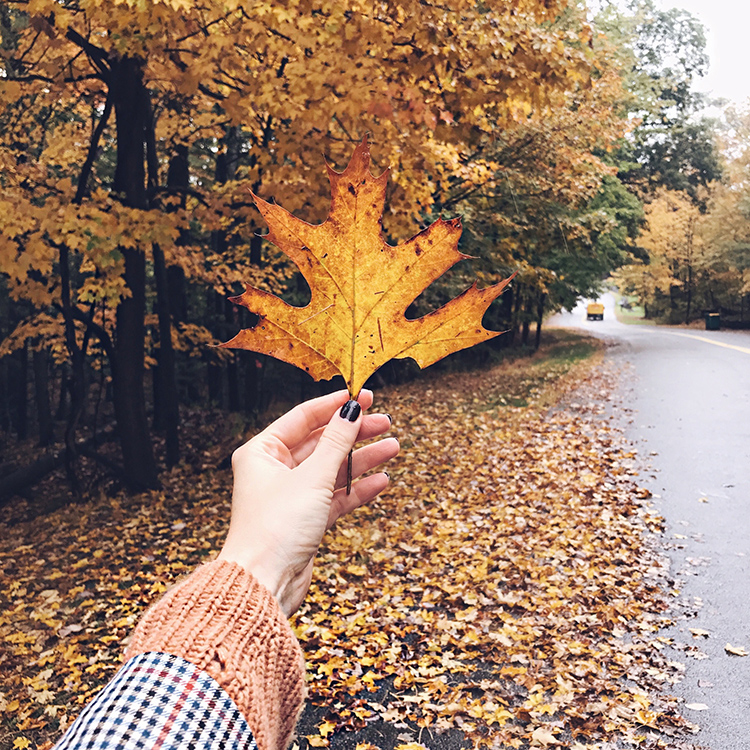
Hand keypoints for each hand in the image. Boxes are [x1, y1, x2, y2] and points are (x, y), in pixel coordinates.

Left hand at [217, 389, 398, 615]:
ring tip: (393, 447)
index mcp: (262, 452)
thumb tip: (352, 409)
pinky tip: (381, 481)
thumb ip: (337, 442)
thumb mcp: (312, 478)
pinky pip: (335, 496)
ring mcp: (291, 495)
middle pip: (321, 442)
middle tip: (384, 422)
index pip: (303, 417)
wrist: (265, 583)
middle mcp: (274, 470)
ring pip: (332, 469)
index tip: (363, 396)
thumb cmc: (276, 527)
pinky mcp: (305, 520)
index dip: (334, 405)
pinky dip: (357, 488)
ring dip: (362, 459)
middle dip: (353, 433)